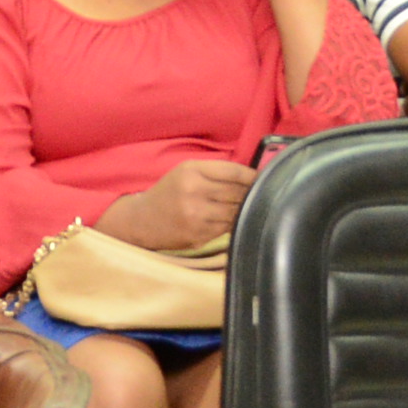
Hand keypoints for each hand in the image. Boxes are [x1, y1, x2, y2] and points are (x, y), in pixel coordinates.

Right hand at [107, 158, 258, 253]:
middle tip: (261, 193)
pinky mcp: (199, 235)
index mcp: (192, 171)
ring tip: (250, 206)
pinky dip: (233, 222)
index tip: (263, 179)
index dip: (253, 176)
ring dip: (244, 210)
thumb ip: (215, 172)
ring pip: (235, 212)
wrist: (143, 220)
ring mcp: (196, 216)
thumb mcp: (186, 172)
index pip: (234, 173)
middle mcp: (194, 192)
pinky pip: (227, 227)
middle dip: (251, 193)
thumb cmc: (170, 192)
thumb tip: (252, 178)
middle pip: (237, 193)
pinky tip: (233, 218)